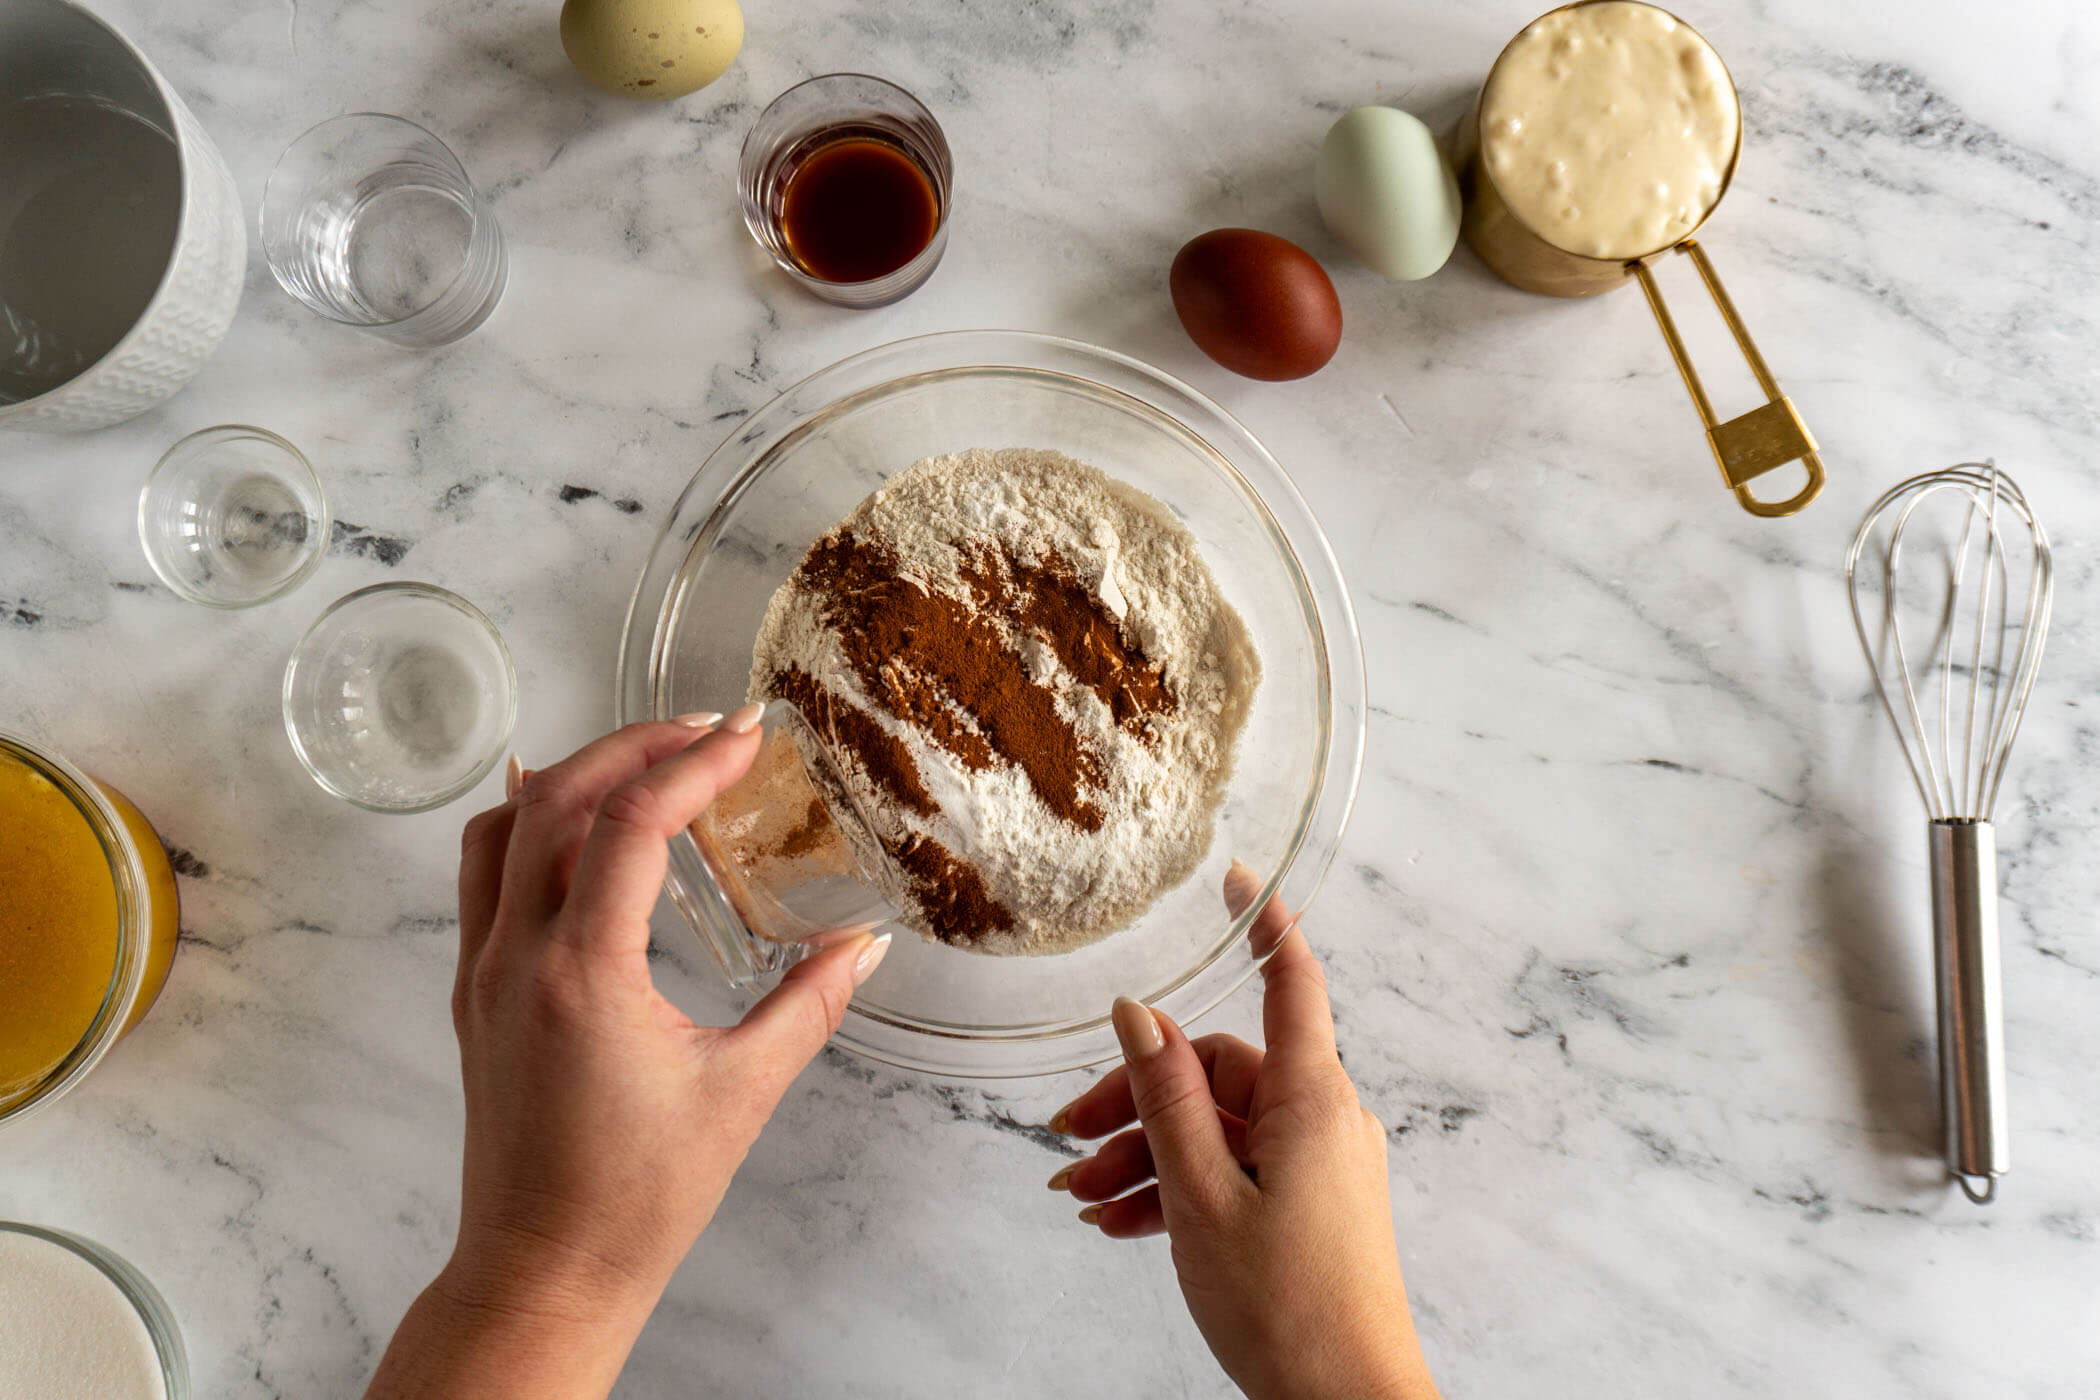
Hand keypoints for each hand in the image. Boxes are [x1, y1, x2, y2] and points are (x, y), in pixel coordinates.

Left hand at [365, 712, 890, 1399]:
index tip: (748, 732)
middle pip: (557, 798)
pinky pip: (481, 873)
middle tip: (710, 729)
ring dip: (575, 774)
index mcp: (582, 973)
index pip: (633, 823)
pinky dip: (526, 821)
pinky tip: (570, 818)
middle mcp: (516, 957)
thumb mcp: (741, 1094)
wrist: (541, 1271)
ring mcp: (481, 972)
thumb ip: (806, 1006)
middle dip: (636, 745)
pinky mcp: (472, 994)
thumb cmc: (634, 1199)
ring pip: (504, 825)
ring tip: (648, 761)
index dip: (695, 763)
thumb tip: (862, 947)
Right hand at [1050, 864, 1439, 1399]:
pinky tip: (1120, 1223)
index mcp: (1311, 1099)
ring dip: (1145, 1157)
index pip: (1292, 982)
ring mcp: (1317, 1165)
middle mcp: (1322, 1119)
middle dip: (1136, 1101)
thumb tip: (1138, 1013)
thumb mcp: (1203, 1194)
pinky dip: (1177, 1190)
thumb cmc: (1289, 1308)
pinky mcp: (1307, 1206)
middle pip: (1218, 1073)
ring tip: (1082, 1201)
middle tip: (1068, 1141)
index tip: (1236, 878)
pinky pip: (1233, 1172)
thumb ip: (1167, 1099)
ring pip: (1216, 1130)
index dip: (1264, 923)